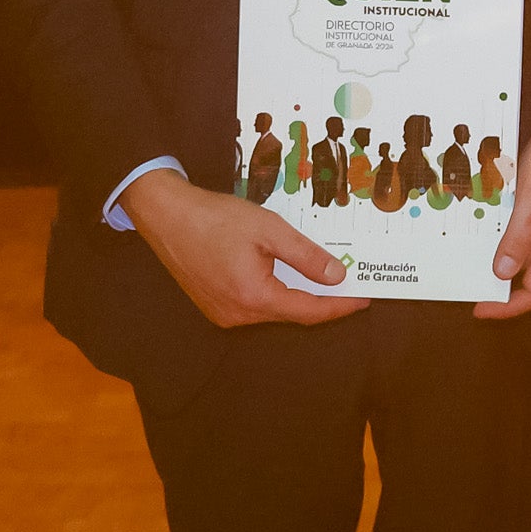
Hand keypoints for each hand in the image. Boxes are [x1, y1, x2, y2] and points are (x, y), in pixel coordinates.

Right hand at [128, 170, 364, 328]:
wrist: (167, 216)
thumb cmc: (216, 218)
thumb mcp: (269, 230)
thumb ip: (305, 256)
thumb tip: (336, 276)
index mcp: (254, 298)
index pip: (308, 312)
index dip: (339, 307)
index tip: (363, 299)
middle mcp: (238, 315)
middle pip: (291, 314)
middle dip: (321, 301)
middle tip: (348, 283)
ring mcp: (223, 314)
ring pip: (272, 310)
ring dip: (297, 296)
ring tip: (321, 276)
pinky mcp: (213, 306)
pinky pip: (254, 305)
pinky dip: (274, 294)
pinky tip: (284, 275)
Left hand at [480, 69, 530, 316]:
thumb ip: (520, 236)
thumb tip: (503, 273)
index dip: (507, 307)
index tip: (479, 307)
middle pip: (529, 280)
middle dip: (500, 290)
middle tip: (469, 285)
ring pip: (525, 258)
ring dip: (499, 263)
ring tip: (471, 259)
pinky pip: (524, 236)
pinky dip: (504, 240)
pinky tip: (487, 228)